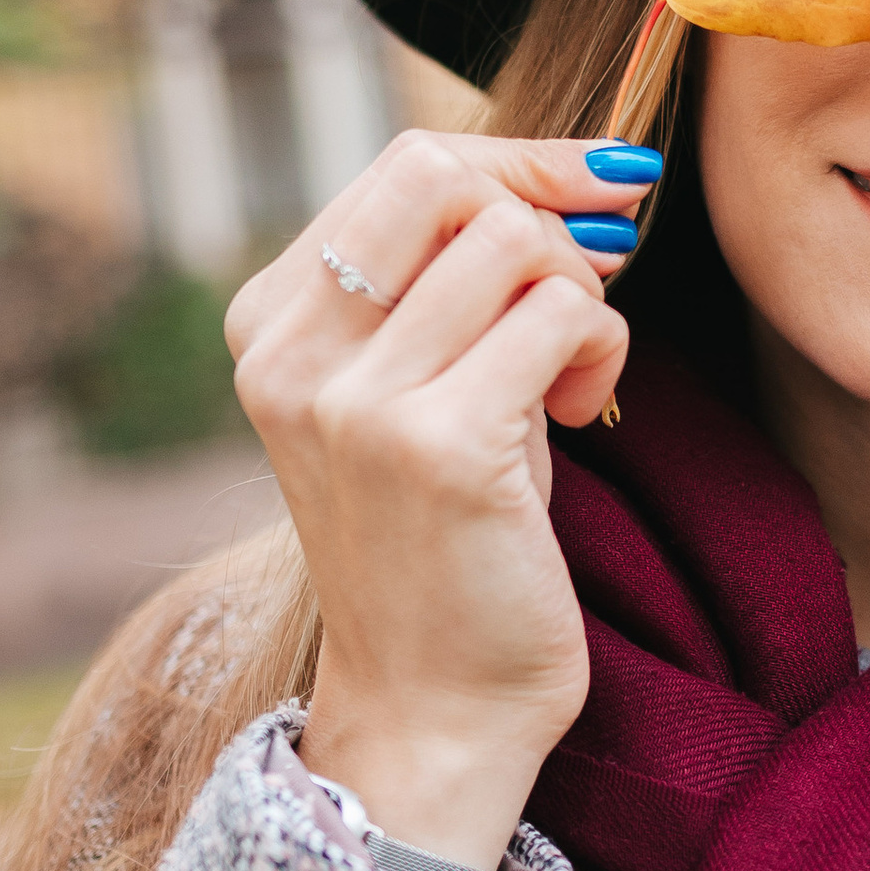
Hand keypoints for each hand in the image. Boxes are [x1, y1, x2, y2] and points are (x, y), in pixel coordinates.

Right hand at [225, 130, 646, 869]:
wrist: (431, 710)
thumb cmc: (446, 542)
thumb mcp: (415, 389)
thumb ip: (448, 283)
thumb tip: (577, 173)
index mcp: (269, 327)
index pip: (406, 166)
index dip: (522, 160)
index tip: (600, 190)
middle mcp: (292, 355)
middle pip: (450, 176)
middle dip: (550, 209)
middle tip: (584, 292)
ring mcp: (357, 401)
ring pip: (518, 241)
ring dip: (581, 297)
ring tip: (568, 382)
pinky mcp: (439, 446)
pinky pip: (565, 316)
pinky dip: (601, 354)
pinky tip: (579, 420)